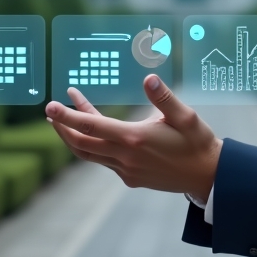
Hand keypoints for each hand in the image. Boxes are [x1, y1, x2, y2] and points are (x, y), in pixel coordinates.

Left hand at [45, 75, 221, 202]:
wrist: (206, 176)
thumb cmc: (197, 142)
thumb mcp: (186, 116)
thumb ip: (164, 97)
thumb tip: (148, 78)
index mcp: (134, 138)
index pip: (91, 125)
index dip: (68, 115)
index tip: (50, 105)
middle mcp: (125, 157)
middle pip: (81, 143)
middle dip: (62, 127)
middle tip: (50, 110)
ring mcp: (126, 170)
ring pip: (89, 154)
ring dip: (74, 137)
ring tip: (63, 122)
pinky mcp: (131, 177)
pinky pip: (103, 161)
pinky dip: (92, 146)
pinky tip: (97, 136)